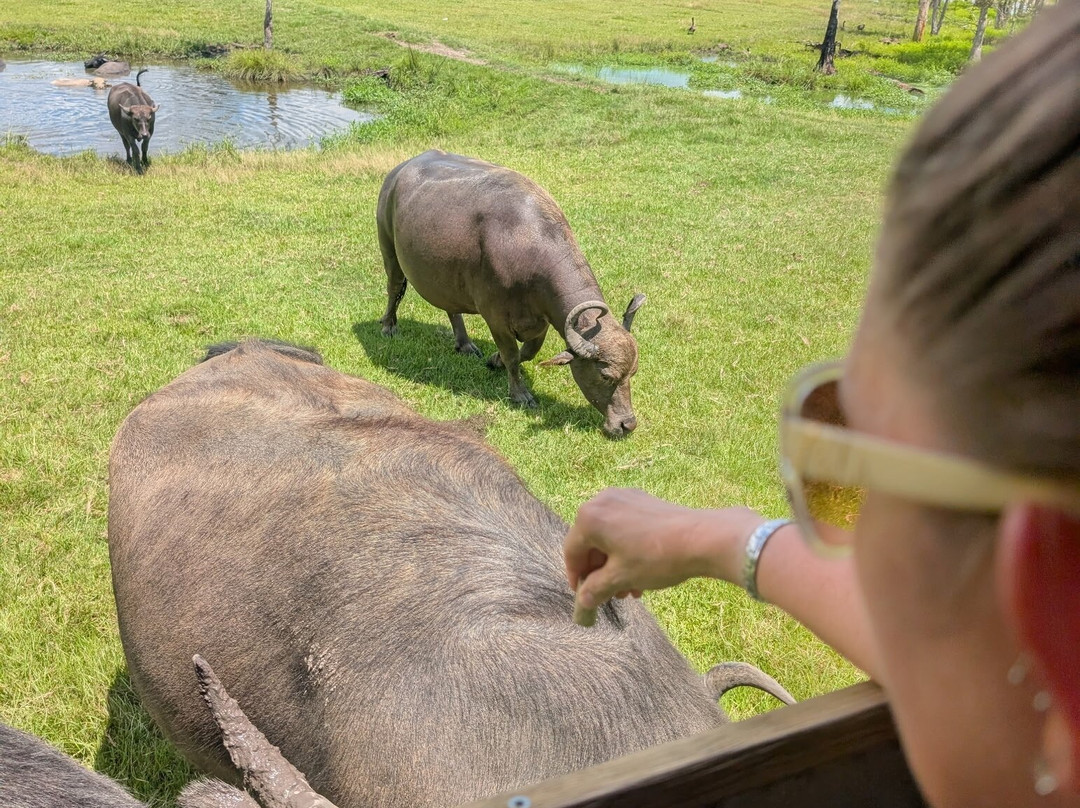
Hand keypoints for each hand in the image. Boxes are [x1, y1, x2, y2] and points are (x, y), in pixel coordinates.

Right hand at [564, 488, 762, 609]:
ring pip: (609, 535)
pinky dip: (627, 548)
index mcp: (589, 517)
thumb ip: (595, 590)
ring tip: (632, 588)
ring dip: (615, 563)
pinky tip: (642, 569)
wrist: (702, 538)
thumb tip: (583, 602)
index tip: (584, 595)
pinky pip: (625, 526)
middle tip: (612, 595)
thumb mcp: (621, 578)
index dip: (576, 577)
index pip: (572, 551)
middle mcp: (602, 500)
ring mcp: (624, 497)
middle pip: (590, 542)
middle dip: (600, 572)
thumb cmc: (656, 557)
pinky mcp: (643, 499)